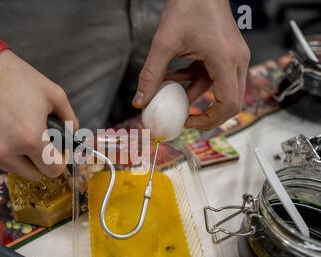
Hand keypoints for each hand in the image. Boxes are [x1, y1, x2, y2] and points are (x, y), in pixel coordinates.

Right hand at [0, 50, 78, 179]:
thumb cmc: (17, 78)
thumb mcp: (54, 94)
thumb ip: (70, 120)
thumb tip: (74, 136)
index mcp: (31, 140)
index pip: (53, 170)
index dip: (60, 161)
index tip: (58, 151)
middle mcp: (7, 151)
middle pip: (34, 175)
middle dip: (42, 162)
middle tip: (42, 143)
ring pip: (14, 169)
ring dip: (22, 159)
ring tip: (21, 133)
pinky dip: (4, 150)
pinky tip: (4, 129)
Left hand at [133, 0, 249, 129]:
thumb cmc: (189, 5)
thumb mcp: (164, 43)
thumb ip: (151, 75)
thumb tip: (140, 101)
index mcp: (226, 60)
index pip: (229, 103)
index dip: (209, 120)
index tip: (188, 123)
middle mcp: (237, 60)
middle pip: (230, 101)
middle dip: (206, 115)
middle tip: (184, 120)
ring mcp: (233, 57)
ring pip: (218, 89)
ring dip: (193, 94)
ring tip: (167, 91)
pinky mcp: (226, 53)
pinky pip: (212, 76)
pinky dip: (193, 81)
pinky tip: (172, 76)